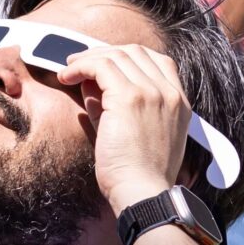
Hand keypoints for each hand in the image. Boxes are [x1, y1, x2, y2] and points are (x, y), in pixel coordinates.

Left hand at [54, 42, 193, 213]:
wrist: (142, 192)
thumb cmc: (135, 174)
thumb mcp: (128, 133)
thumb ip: (112, 107)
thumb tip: (90, 85)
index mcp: (178, 101)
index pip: (157, 60)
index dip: (125, 56)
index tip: (102, 65)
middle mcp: (169, 92)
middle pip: (135, 52)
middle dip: (103, 53)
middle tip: (78, 63)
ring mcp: (152, 92)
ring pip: (117, 56)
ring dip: (87, 59)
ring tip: (67, 71)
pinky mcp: (130, 98)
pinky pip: (101, 67)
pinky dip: (80, 66)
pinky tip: (66, 77)